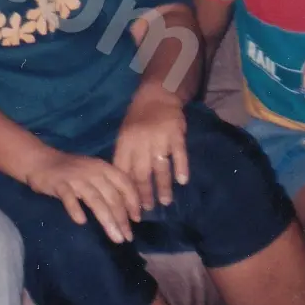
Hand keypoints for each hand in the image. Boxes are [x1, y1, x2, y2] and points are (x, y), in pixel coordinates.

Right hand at [24, 150, 140, 243]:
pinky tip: (81, 222)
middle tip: (127, 237)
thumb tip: (128, 209)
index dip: (133, 201)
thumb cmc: (71, 170)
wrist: (40, 160)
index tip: (137, 220)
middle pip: (111, 196)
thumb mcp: (93, 172)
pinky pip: (69, 198)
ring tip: (115, 238)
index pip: (124, 183)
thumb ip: (108, 186)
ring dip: (107, 220)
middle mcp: (92, 171)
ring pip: (95, 200)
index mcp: (103, 167)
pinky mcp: (59, 183)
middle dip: (122, 218)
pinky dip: (76, 209)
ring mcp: (75, 177)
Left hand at [113, 86, 189, 209]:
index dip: (125, 191)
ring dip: (162, 187)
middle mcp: (140, 142)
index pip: (123, 171)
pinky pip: (179, 153)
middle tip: (147, 209)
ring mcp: (159, 138)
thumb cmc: (138, 119)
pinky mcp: (176, 134)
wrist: (157, 95)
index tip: (129, 208)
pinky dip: (181, 168)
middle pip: (141, 173)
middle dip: (144, 194)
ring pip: (160, 167)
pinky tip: (182, 181)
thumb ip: (124, 157)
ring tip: (165, 202)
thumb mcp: (125, 135)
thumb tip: (122, 184)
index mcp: (125, 142)